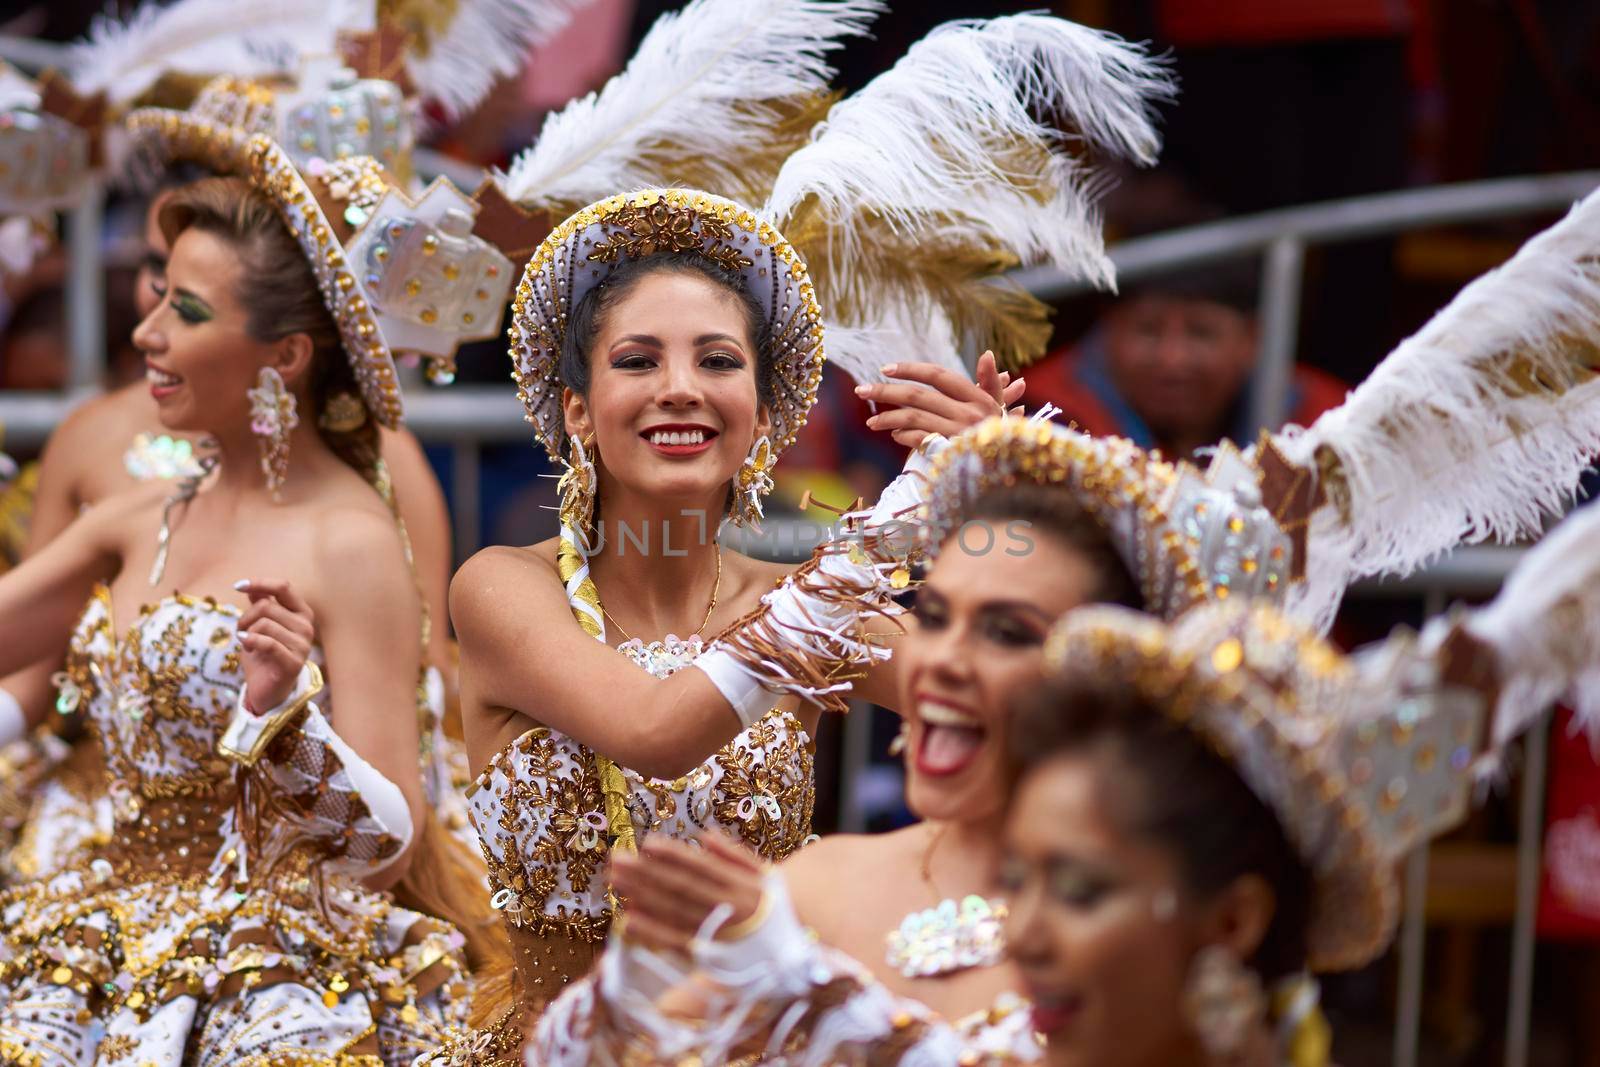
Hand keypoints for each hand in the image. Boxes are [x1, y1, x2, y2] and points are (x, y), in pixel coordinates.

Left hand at [235, 579, 315, 711]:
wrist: (266, 689)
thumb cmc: (263, 655)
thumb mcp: (258, 626)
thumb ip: (260, 605)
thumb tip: (252, 587)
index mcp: (301, 613)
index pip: (283, 587)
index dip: (260, 583)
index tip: (238, 586)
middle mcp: (307, 626)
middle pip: (267, 606)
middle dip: (245, 617)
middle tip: (240, 630)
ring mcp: (303, 645)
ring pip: (264, 624)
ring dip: (246, 632)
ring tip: (245, 642)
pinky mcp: (294, 663)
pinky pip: (268, 643)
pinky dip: (250, 641)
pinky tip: (244, 644)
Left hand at [610, 833, 766, 952]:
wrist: (794, 946)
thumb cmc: (774, 907)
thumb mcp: (765, 875)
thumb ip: (735, 855)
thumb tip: (707, 834)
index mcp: (740, 885)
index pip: (701, 867)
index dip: (674, 855)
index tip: (648, 843)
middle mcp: (726, 907)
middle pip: (681, 887)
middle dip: (647, 873)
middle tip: (618, 859)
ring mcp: (715, 931)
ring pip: (675, 911)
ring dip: (644, 896)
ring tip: (617, 881)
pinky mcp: (708, 954)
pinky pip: (676, 942)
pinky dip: (652, 931)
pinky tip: (629, 919)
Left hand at [856, 351, 1026, 447]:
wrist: (1010, 472)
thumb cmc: (1003, 436)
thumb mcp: (1000, 408)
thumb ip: (990, 382)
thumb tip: (985, 353)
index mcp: (977, 398)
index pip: (938, 375)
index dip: (911, 369)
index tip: (885, 368)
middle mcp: (967, 414)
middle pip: (918, 396)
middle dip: (885, 391)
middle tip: (861, 390)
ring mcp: (957, 435)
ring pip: (914, 418)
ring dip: (888, 418)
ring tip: (871, 421)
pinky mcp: (949, 455)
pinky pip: (919, 441)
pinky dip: (904, 436)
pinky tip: (894, 434)